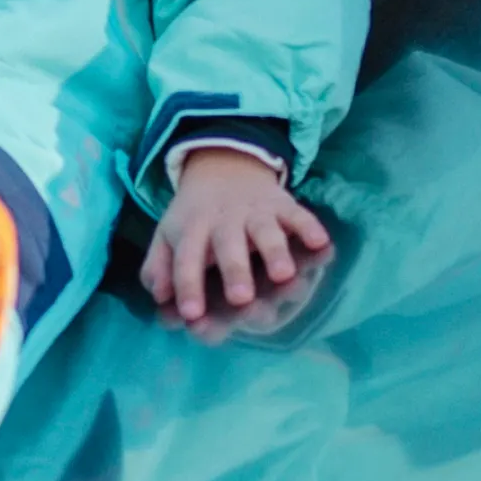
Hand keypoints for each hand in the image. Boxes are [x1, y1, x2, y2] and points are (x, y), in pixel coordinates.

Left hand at [141, 147, 330, 325]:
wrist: (223, 166)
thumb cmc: (195, 219)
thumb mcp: (169, 237)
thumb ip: (159, 268)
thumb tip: (158, 296)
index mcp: (191, 230)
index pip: (186, 258)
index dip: (187, 285)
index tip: (191, 314)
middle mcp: (223, 222)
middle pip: (228, 246)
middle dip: (235, 271)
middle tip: (240, 300)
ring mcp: (254, 213)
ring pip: (265, 232)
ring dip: (274, 252)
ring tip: (283, 276)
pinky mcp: (282, 205)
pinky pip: (298, 215)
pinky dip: (309, 227)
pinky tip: (321, 243)